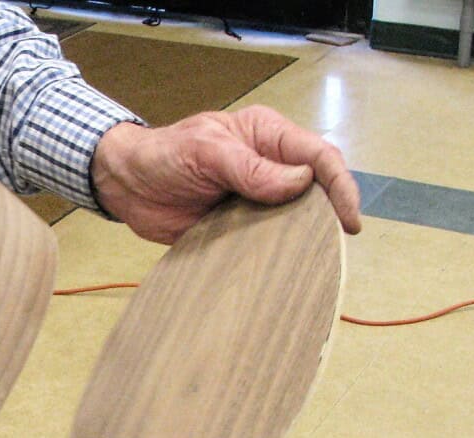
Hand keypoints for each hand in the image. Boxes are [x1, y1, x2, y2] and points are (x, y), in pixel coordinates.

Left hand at [91, 105, 361, 244]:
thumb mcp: (205, 151)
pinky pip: (267, 238)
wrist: (126, 184)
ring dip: (305, 235)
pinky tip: (284, 266)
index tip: (348, 218)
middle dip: (330, 213)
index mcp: (267, 135)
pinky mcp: (239, 224)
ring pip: (295, 216)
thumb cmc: (163, 155)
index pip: (318, 156)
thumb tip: (300, 180)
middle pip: (315, 188)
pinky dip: (277, 252)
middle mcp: (269, 165)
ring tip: (318, 258)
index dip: (340, 185)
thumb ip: (250, 167)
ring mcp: (256, 197)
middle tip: (338, 244)